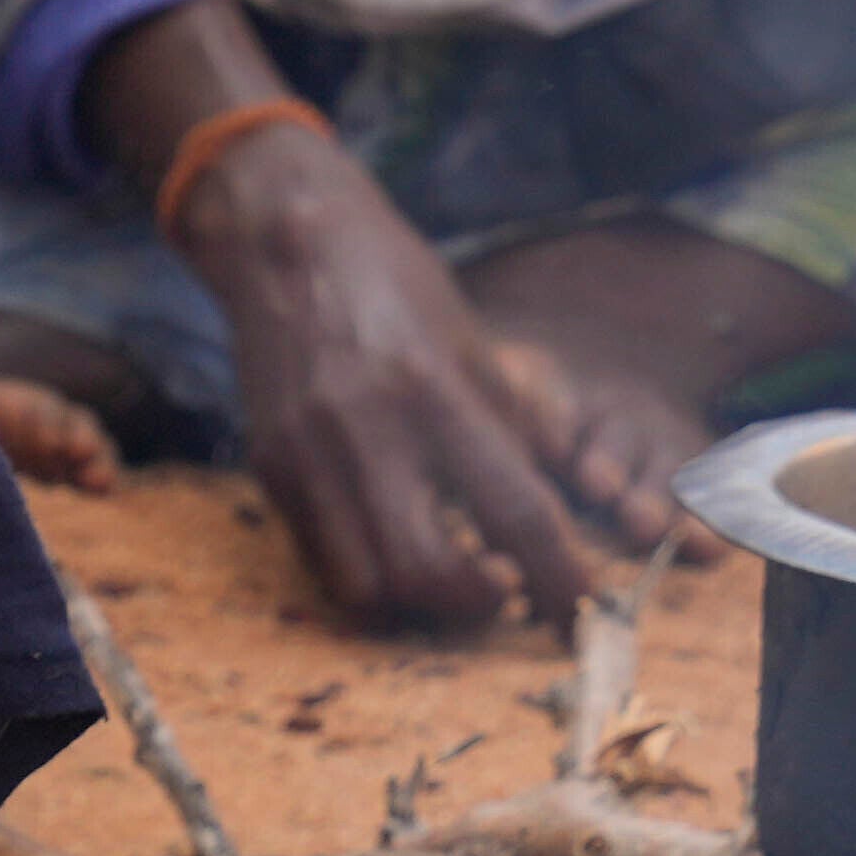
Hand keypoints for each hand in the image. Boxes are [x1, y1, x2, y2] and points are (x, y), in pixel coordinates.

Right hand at [174, 114, 670, 636]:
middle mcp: (364, 430)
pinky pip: (322, 559)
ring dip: (416, 604)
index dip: (560, 579)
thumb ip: (518, 428)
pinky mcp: (270, 466)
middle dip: (478, 604)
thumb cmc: (395, 284)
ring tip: (449, 577)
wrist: (282, 242)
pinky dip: (369, 574)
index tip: (585, 613)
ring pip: (364, 586)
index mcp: (435, 392)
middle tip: (507, 590)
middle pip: (426, 571)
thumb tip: (564, 509)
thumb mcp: (474, 343)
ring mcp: (307, 454)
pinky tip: (396, 545)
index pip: (513, 511)